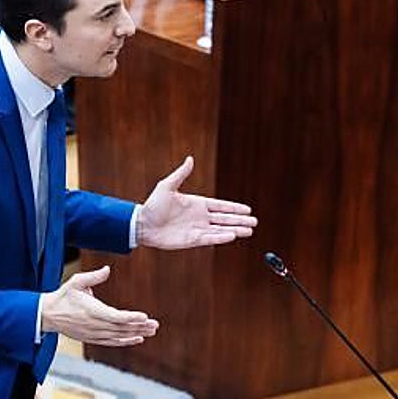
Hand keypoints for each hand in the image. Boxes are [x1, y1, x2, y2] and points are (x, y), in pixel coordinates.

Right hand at [40, 266, 158, 345]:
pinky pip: (112, 342)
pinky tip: (137, 339)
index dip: (131, 318)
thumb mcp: (76, 282)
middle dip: (140, 326)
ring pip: (119, 336)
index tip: (144, 316)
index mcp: (92, 311)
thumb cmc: (63, 297)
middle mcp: (95, 325)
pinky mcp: (92, 338)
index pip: (116, 317)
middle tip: (155, 325)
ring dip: (136, 333)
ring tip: (151, 331)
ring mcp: (94, 333)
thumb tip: (107, 269)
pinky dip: (125, 341)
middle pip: (122, 328)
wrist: (48, 315)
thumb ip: (93, 277)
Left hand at [136, 156, 256, 249]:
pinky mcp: (192, 240)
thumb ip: (181, 174)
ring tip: (250, 231)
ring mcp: (197, 229)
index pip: (220, 206)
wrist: (142, 224)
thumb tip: (190, 159)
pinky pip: (210, 238)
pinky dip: (221, 237)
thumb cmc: (153, 205)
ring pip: (221, 229)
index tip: (248, 209)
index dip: (234, 208)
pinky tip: (233, 236)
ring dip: (236, 230)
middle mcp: (199, 217)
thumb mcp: (167, 186)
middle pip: (225, 218)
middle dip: (240, 220)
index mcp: (197, 204)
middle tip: (255, 222)